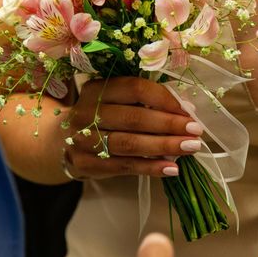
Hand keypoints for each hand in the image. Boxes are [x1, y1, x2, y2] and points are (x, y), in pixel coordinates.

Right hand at [63, 77, 202, 179]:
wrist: (61, 141)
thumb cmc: (101, 116)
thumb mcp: (115, 100)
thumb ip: (145, 102)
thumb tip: (187, 110)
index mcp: (97, 88)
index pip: (135, 89)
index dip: (165, 99)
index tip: (189, 110)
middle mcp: (86, 112)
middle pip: (134, 118)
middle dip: (170, 125)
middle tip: (196, 131)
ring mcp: (83, 139)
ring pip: (130, 143)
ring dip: (164, 146)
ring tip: (190, 148)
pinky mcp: (86, 163)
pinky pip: (124, 166)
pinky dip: (151, 168)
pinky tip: (172, 168)